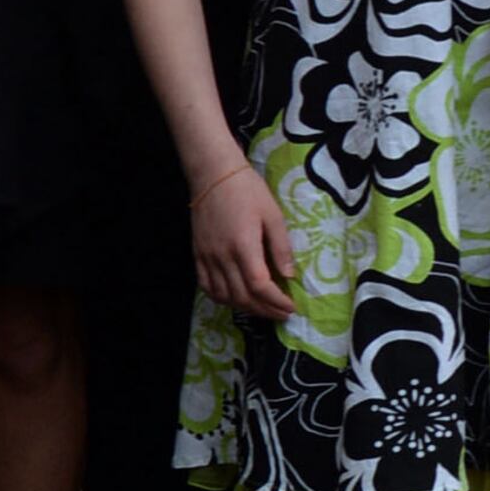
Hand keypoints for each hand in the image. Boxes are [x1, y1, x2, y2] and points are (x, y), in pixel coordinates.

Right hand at [191, 164, 296, 320]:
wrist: (214, 176)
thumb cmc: (249, 192)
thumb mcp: (273, 216)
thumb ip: (281, 247)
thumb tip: (290, 276)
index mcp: (243, 246)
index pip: (259, 286)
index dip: (276, 301)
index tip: (292, 307)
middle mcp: (221, 256)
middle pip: (242, 296)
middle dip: (265, 310)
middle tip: (283, 314)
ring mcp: (206, 257)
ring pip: (223, 295)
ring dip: (244, 308)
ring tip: (264, 309)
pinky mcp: (197, 254)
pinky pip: (206, 285)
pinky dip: (222, 298)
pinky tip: (236, 300)